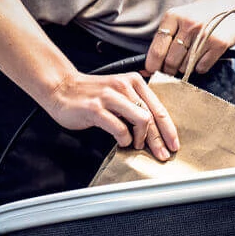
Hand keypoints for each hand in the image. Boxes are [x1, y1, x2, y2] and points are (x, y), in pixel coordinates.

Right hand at [45, 70, 178, 159]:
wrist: (61, 88)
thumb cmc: (89, 94)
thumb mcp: (118, 93)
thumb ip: (135, 104)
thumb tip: (154, 129)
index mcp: (133, 82)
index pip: (158, 108)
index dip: (169, 129)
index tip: (173, 144)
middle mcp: (124, 86)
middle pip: (152, 117)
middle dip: (159, 140)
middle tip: (162, 154)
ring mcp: (110, 97)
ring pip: (141, 120)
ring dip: (141, 139)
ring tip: (135, 145)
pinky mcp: (96, 109)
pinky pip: (120, 129)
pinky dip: (124, 139)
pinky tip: (121, 141)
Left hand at [145, 0, 234, 75]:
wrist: (225, 2)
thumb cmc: (196, 16)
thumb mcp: (176, 19)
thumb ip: (162, 41)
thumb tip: (148, 69)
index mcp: (173, 17)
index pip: (157, 49)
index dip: (153, 65)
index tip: (152, 72)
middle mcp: (189, 25)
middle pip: (170, 61)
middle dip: (169, 70)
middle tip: (171, 69)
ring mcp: (205, 34)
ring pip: (186, 66)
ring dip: (185, 68)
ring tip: (190, 56)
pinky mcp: (219, 44)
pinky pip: (202, 67)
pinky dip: (199, 67)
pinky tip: (202, 57)